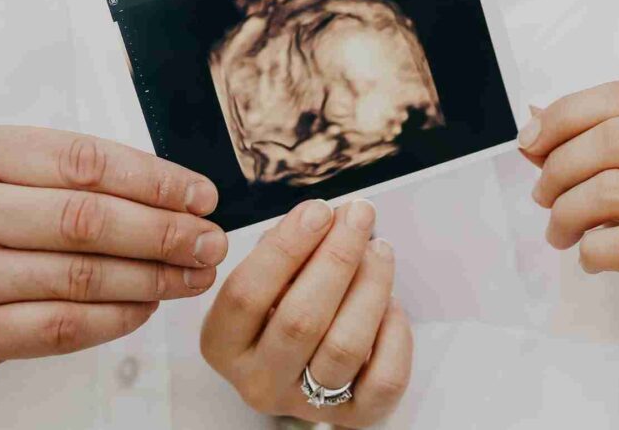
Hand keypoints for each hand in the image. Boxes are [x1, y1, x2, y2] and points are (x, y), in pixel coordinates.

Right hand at [0, 126, 227, 375]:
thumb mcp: (23, 172)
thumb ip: (85, 179)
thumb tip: (178, 196)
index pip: (87, 163)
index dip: (154, 181)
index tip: (201, 197)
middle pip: (88, 220)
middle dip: (163, 233)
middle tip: (209, 243)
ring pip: (79, 276)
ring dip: (151, 279)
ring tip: (193, 276)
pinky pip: (56, 327)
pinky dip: (113, 318)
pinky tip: (146, 306)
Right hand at [200, 199, 411, 428]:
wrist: (299, 360)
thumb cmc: (281, 303)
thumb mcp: (266, 275)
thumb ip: (287, 246)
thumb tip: (328, 217)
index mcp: (224, 342)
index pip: (246, 293)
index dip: (285, 247)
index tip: (318, 210)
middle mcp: (258, 380)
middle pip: (300, 320)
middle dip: (337, 256)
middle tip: (359, 215)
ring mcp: (304, 403)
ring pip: (345, 347)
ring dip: (369, 286)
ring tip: (379, 249)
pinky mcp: (351, 417)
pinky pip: (383, 380)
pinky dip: (394, 335)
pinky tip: (390, 302)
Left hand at [518, 79, 618, 348]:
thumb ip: (584, 147)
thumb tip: (533, 122)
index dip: (568, 113)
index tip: (529, 141)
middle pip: (618, 138)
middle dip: (560, 167)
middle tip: (543, 196)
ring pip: (616, 191)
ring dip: (566, 213)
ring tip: (560, 233)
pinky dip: (592, 251)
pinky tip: (591, 259)